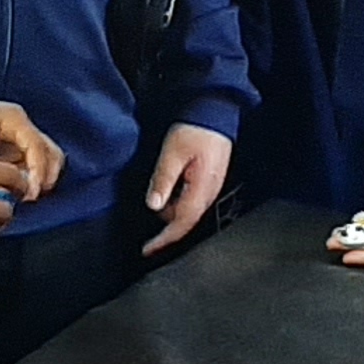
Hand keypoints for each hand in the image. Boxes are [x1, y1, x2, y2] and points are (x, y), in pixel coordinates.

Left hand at [0, 90, 62, 201]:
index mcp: (13, 118)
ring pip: (41, 160)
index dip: (38, 175)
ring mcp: (14, 136)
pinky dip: (24, 180)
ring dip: (36, 180)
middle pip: (49, 153)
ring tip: (22, 200)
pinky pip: (25, 165)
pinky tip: (12, 195)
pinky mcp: (6, 147)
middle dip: (45, 178)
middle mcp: (19, 126)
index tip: (29, 197)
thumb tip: (4, 199)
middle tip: (30, 200)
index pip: (39, 149)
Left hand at [143, 123, 232, 254]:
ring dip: (170, 215)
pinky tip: (166, 197)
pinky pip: (191, 202)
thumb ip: (163, 180)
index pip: (182, 223)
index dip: (164, 239)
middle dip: (166, 231)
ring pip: (188, 213)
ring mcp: (211, 188)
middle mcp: (210, 193)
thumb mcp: (173, 153)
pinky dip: (177, 205)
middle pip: (185, 222)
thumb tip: (153, 206)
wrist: (215, 113)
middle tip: (147, 234)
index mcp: (202, 188)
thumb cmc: (195, 130)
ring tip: (154, 204)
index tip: (148, 250)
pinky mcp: (208, 182)